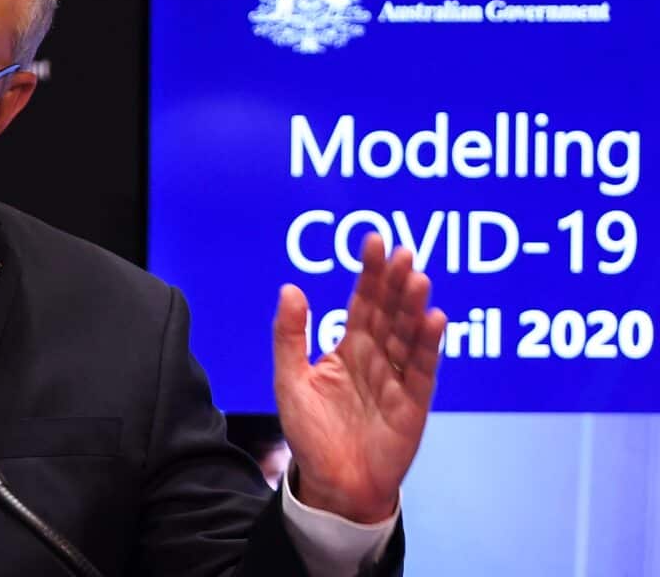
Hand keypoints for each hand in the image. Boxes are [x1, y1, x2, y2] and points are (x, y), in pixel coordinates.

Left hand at [272, 232, 446, 523]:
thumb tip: (290, 287)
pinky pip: (421, 370)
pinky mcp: (413, 404)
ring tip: (418, 278)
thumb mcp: (290, 380)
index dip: (370, 273)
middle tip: (404, 251)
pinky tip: (434, 319)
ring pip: (407, 335)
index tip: (375, 240)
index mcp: (349, 348)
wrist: (332, 484)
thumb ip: (290, 336)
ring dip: (413, 307)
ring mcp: (397, 379)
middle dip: (396, 282)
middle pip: (389, 312)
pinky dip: (427, 345)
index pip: (362, 302)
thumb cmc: (311, 433)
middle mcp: (376, 358)